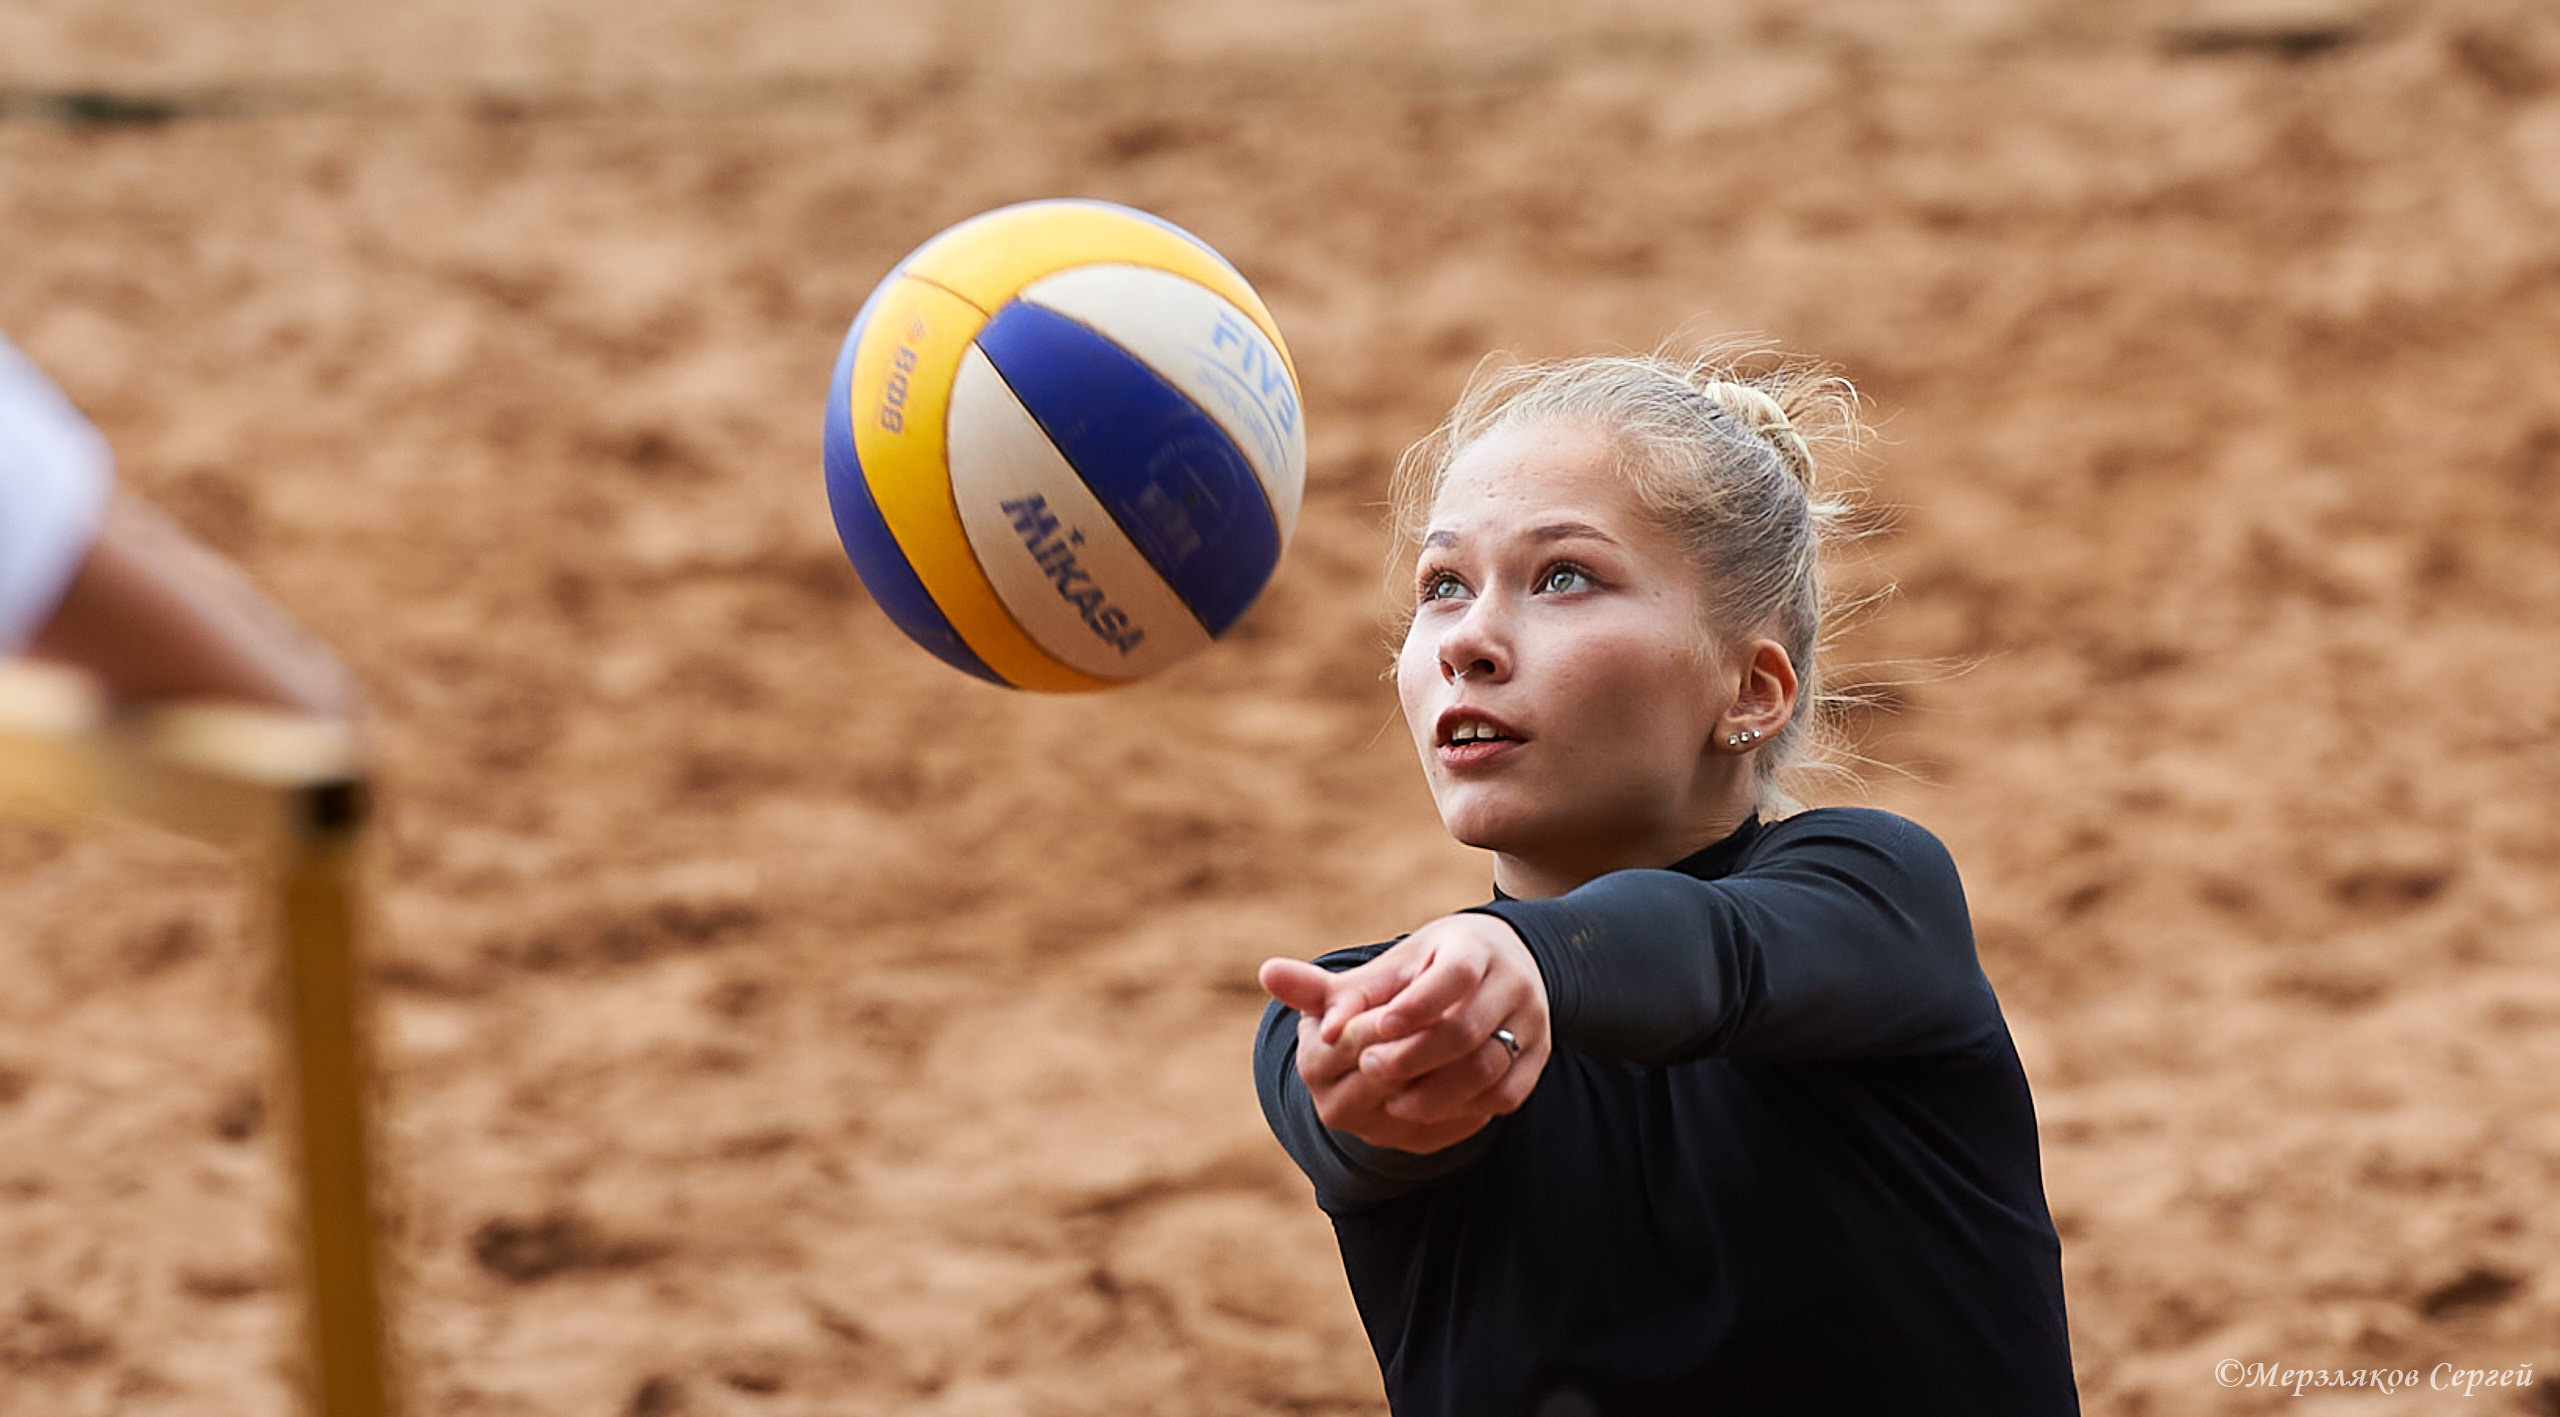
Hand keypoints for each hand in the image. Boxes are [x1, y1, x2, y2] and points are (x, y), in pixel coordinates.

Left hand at [1258, 913, 1550, 1154]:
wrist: (1503, 963)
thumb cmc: (1428, 968)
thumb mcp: (1387, 968)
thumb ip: (1333, 984)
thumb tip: (1268, 975)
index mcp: (1473, 948)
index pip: (1451, 976)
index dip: (1413, 1006)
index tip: (1373, 1030)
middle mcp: (1511, 982)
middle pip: (1466, 1029)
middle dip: (1414, 1056)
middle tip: (1369, 1071)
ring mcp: (1532, 1021)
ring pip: (1490, 1066)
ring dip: (1439, 1092)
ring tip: (1395, 1104)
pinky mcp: (1539, 1056)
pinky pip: (1508, 1092)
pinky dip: (1470, 1107)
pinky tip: (1431, 1113)